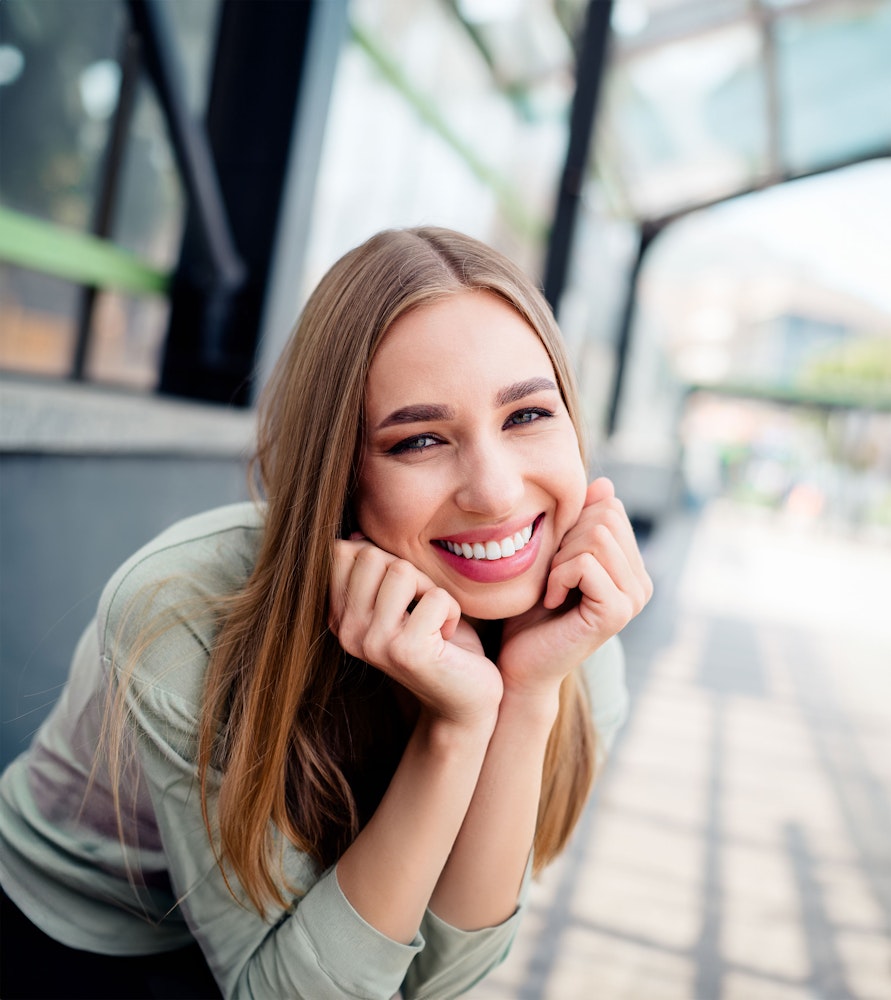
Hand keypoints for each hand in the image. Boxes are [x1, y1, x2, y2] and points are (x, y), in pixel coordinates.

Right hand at [330, 537, 502, 728]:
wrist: (464, 701)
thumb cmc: (438, 641)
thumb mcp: (403, 599)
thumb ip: (377, 571)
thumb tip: (355, 536)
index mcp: (340, 617)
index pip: (342, 553)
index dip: (383, 558)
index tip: (403, 591)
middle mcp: (348, 632)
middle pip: (371, 556)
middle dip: (410, 572)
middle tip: (424, 606)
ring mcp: (373, 643)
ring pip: (401, 571)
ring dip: (431, 590)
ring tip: (435, 620)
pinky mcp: (405, 651)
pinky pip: (436, 597)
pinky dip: (453, 611)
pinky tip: (448, 638)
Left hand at [498, 478, 652, 694]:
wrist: (521, 663)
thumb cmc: (532, 611)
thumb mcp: (556, 555)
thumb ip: (581, 522)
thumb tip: (605, 484)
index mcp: (632, 567)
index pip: (610, 508)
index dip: (573, 525)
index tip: (556, 561)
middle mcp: (642, 583)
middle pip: (605, 518)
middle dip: (566, 539)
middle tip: (553, 576)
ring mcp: (634, 599)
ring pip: (595, 538)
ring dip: (560, 559)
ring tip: (554, 588)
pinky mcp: (617, 613)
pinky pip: (586, 564)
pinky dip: (558, 577)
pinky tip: (553, 601)